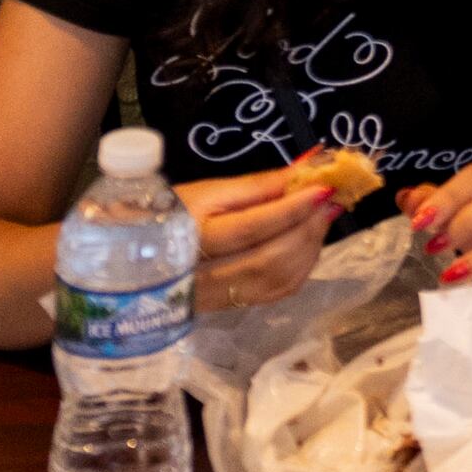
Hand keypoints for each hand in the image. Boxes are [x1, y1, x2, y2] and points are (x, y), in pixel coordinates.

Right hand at [179, 164, 345, 312]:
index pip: (250, 228)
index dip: (291, 209)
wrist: (140, 254)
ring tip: (323, 217)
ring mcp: (219, 298)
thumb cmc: (174, 212)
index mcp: (191, 240)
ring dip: (309, 247)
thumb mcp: (209, 191)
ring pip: (277, 280)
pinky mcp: (232, 307)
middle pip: (268, 259)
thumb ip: (259, 185)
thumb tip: (309, 165)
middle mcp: (205, 277)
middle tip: (330, 200)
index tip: (324, 187)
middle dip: (307, 228)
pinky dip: (302, 267)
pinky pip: (277, 292)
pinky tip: (309, 243)